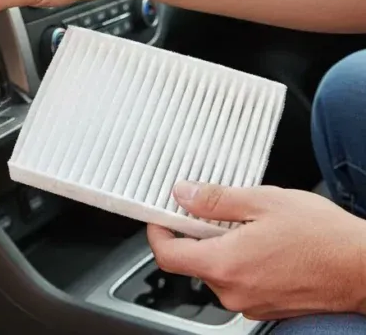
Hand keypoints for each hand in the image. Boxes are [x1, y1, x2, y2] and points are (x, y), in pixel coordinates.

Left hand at [147, 181, 365, 320]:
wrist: (364, 268)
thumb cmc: (324, 238)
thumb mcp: (264, 202)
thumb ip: (215, 199)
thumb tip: (183, 194)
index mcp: (224, 264)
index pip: (167, 255)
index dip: (157, 233)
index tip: (159, 218)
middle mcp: (232, 291)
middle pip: (193, 262)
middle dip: (198, 236)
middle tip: (216, 212)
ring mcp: (249, 303)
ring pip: (218, 272)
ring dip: (224, 249)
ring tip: (253, 228)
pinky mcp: (265, 308)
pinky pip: (240, 282)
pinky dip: (243, 263)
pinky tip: (267, 246)